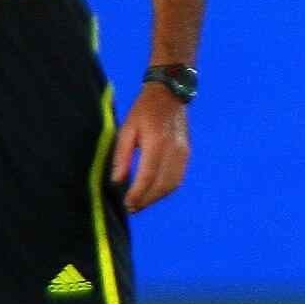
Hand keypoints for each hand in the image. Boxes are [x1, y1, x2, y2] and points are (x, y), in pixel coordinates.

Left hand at [112, 83, 190, 211]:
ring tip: (141, 203)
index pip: (148, 176)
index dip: (138, 194)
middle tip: (132, 208)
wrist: (170, 94)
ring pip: (173, 184)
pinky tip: (154, 192)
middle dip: (147, 200)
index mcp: (156, 142)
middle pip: (162, 185)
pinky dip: (166, 189)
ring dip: (157, 197)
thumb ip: (122, 156)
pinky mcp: (187, 154)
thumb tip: (117, 181)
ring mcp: (183, 153)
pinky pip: (178, 178)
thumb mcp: (126, 129)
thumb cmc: (143, 110)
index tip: (127, 204)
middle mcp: (174, 150)